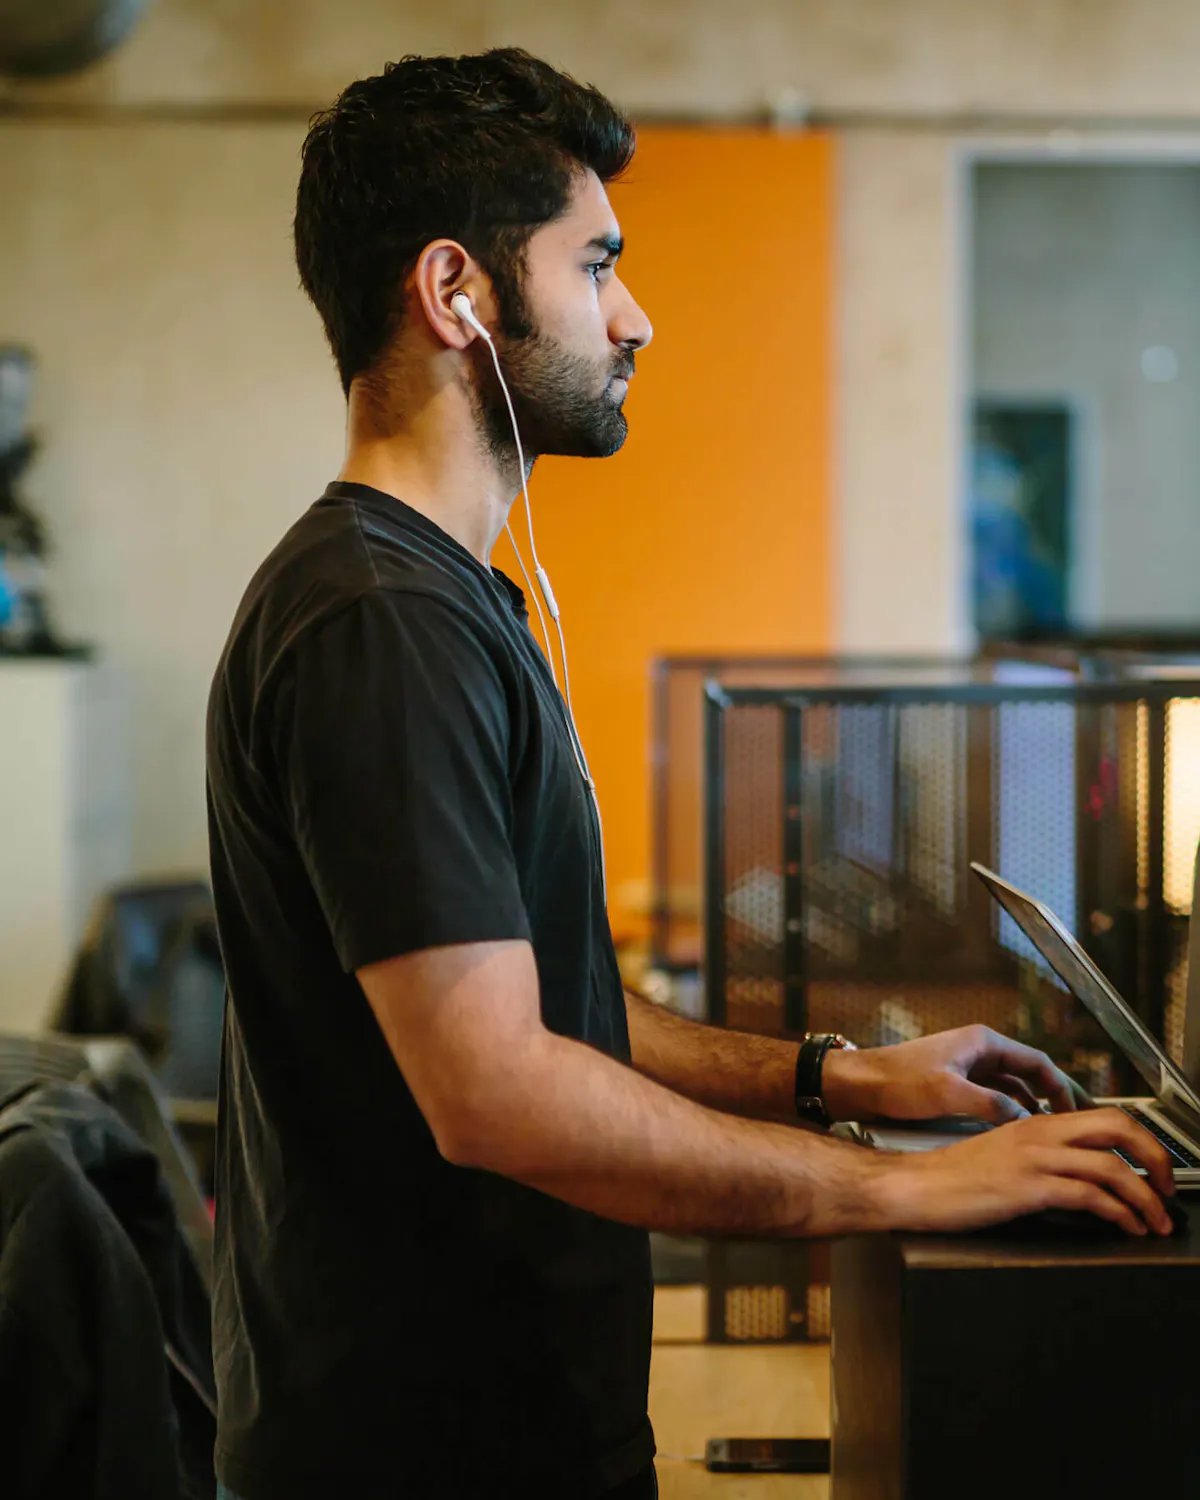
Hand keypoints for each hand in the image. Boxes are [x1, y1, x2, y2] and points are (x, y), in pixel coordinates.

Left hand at [822, 1024, 1087, 1125]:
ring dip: (1033, 1108)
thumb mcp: (948, 1093)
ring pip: (1013, 1087)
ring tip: (1053, 1134)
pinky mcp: (955, 1084)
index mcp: (982, 1043)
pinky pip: (995, 1097)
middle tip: (1078, 1124)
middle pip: (1030, 1074)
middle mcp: (978, 1051)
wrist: (857, 1085)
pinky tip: (1017, 1133)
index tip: (1079, 1112)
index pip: (1038, 1062)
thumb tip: (1027, 1121)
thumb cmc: (896, 1082)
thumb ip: (991, 1105)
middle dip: (1054, 1098)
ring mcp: (967, 1067)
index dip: (1063, 1087)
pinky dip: (1011, 1112)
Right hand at [869, 1107, 1175, 1236]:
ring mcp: (1034, 1159)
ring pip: (1111, 1166)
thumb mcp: (1002, 1154)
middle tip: (1167, 1190)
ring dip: (1145, 1198)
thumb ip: (1039, 1156)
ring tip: (1155, 1221)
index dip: (1142, 1141)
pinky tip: (1124, 1227)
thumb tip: (1076, 1176)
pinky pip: (1089, 1196)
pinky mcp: (1027, 1188)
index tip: (1154, 1169)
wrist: (915, 1187)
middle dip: (1155, 1160)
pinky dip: (1118, 1213)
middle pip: (1119, 1128)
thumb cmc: (952, 1177)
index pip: (1106, 1116)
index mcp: (1037, 1123)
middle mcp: (1040, 1133)